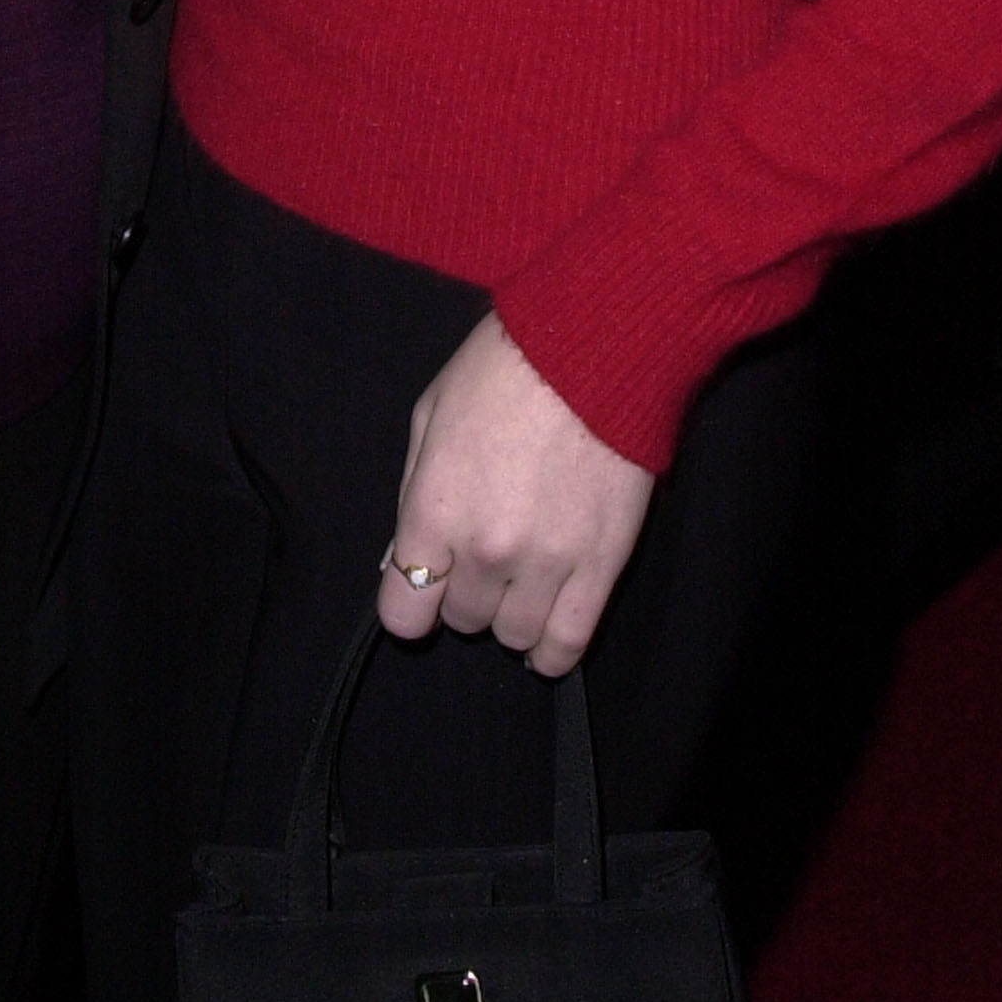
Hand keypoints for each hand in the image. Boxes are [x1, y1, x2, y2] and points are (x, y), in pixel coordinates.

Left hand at [379, 315, 651, 677]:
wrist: (592, 350)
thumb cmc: (500, 371)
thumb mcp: (429, 417)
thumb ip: (412, 497)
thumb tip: (399, 561)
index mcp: (435, 512)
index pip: (403, 612)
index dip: (410, 602)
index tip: (425, 583)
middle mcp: (487, 551)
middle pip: (461, 619)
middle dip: (464, 591)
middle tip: (481, 554)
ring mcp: (547, 564)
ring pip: (513, 636)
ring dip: (510, 614)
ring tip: (519, 580)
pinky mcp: (602, 567)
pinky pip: (570, 643)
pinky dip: (552, 651)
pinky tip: (544, 640)